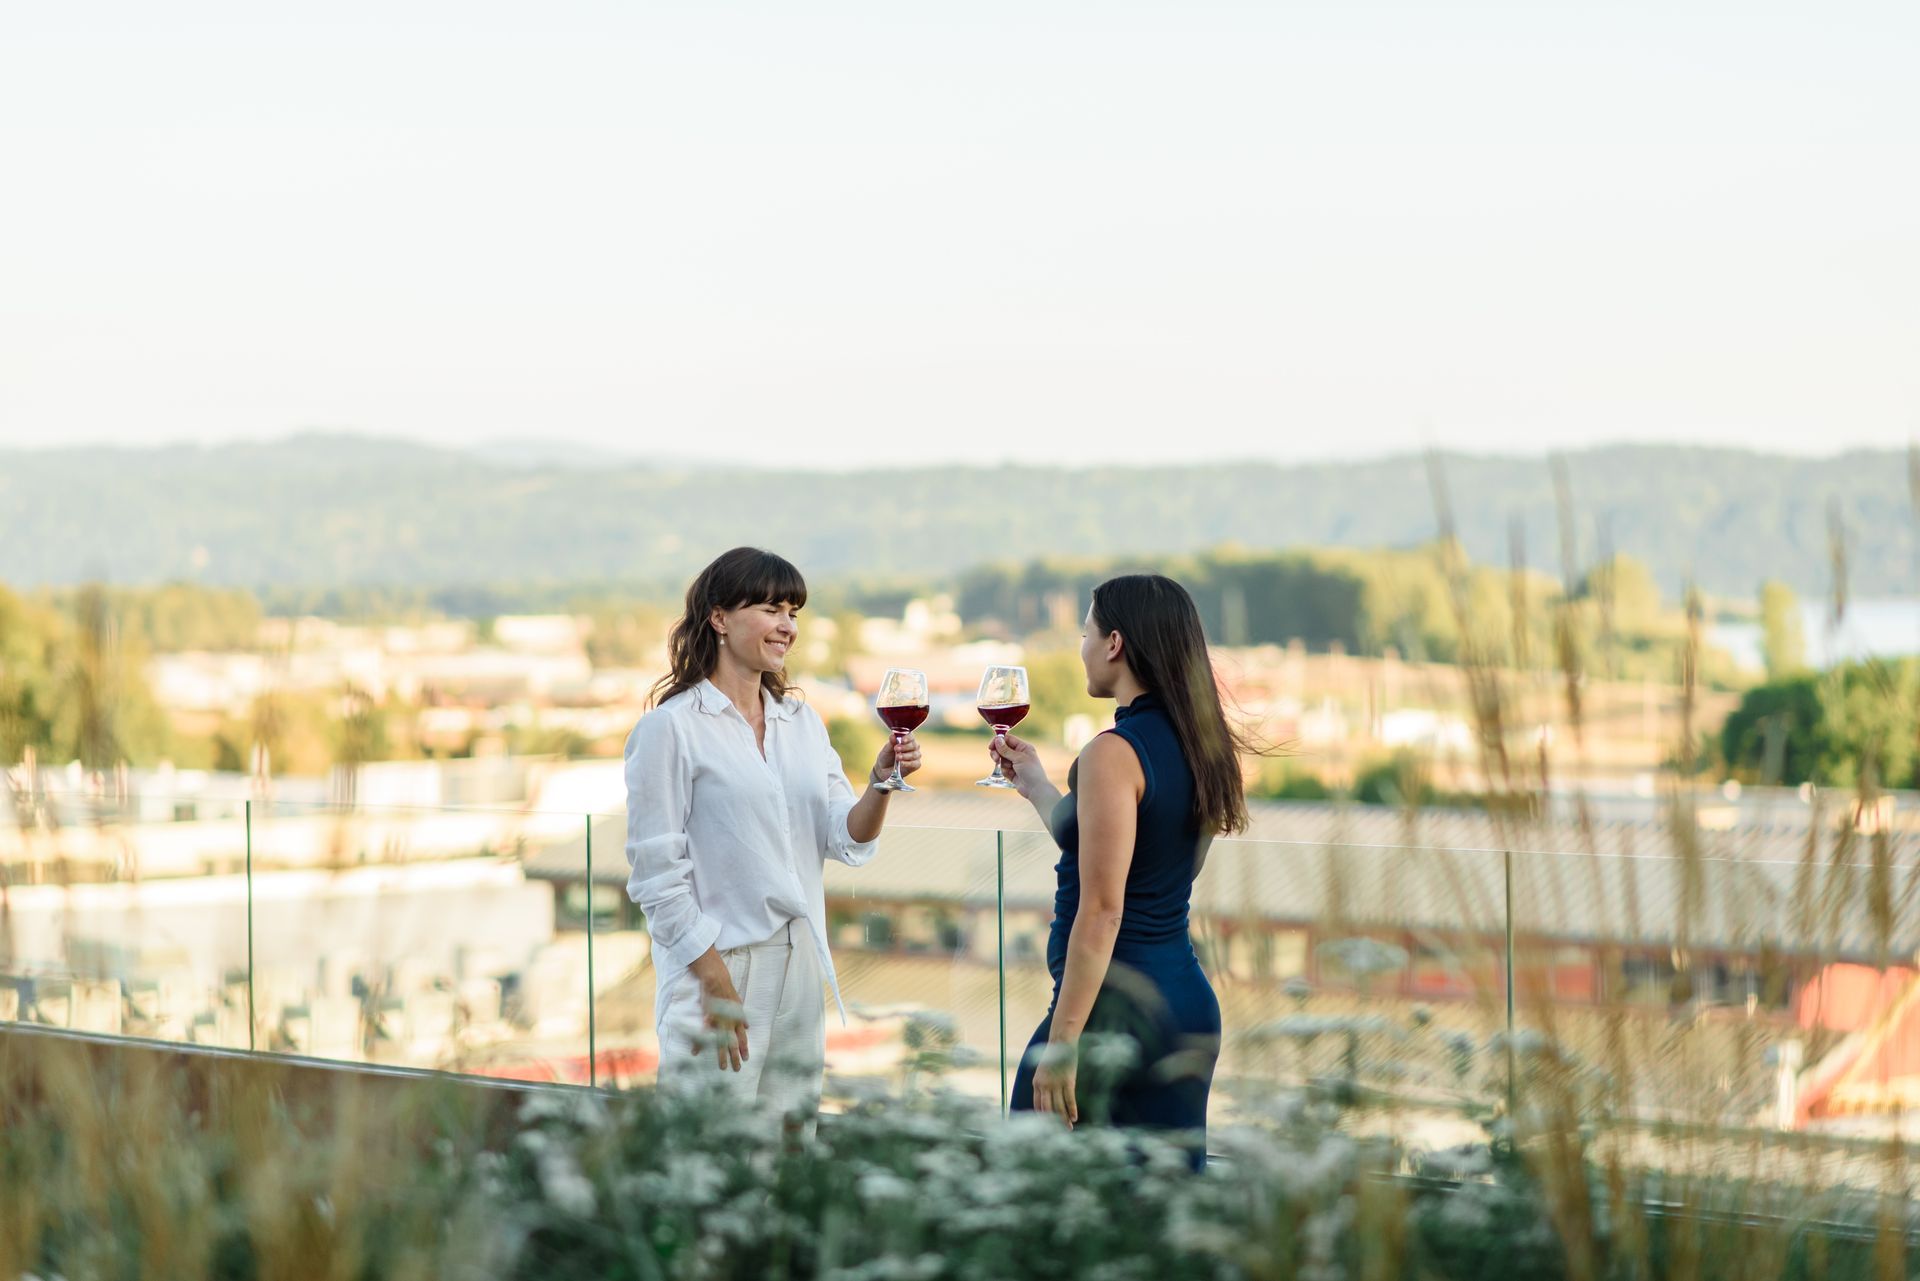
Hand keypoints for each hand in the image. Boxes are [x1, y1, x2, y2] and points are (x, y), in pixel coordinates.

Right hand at [689, 950, 749, 1071]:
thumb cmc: (726, 991)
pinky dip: (699, 1043)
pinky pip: (704, 1033)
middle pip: (734, 1043)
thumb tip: (747, 1026)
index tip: (746, 1059)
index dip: (744, 1048)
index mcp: (737, 1019)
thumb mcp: (738, 1004)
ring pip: (722, 1042)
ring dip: (722, 1056)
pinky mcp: (709, 1018)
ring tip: (722, 1067)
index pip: (742, 1037)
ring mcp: (720, 1021)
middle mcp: (730, 1022)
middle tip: (737, 1070)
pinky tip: (696, 1053)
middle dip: (735, 1057)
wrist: (717, 980)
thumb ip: (741, 1017)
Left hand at [872, 733, 922, 784]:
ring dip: (906, 756)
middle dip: (905, 747)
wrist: (883, 770)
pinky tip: (902, 764)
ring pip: (915, 754)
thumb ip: (891, 742)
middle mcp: (913, 747)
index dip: (908, 737)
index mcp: (907, 740)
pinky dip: (908, 763)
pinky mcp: (916, 765)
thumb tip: (893, 735)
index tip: (902, 740)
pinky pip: (915, 764)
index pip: (911, 736)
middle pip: (914, 745)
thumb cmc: (886, 756)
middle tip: (896, 749)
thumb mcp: (887, 749)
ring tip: (897, 757)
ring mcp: (915, 756)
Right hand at [990, 732, 1047, 799]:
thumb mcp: (1018, 758)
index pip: (1008, 739)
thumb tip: (997, 739)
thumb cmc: (1031, 771)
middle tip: (995, 758)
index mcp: (1024, 747)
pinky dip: (1005, 771)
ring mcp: (1015, 763)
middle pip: (1003, 749)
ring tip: (1007, 769)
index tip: (991, 746)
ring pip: (1002, 759)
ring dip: (1002, 764)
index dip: (998, 741)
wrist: (1035, 789)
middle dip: (998, 753)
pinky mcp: (1012, 772)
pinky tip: (1011, 775)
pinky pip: (1003, 768)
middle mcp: (1019, 754)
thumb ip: (1006, 750)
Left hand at [1032, 1039, 1078, 1127]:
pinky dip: (1072, 1110)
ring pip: (1059, 1107)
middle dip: (1053, 1122)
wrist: (1061, 1041)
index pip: (1037, 1105)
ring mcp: (1056, 1083)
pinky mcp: (1068, 1081)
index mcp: (1036, 1083)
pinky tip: (1074, 1118)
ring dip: (1064, 1119)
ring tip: (1068, 1128)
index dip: (1042, 1117)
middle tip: (1058, 1132)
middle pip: (1047, 1109)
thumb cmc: (1053, 1056)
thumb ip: (1043, 1084)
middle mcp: (1044, 1085)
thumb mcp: (1043, 1070)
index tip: (1047, 1127)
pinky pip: (1069, 1099)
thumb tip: (1046, 1097)